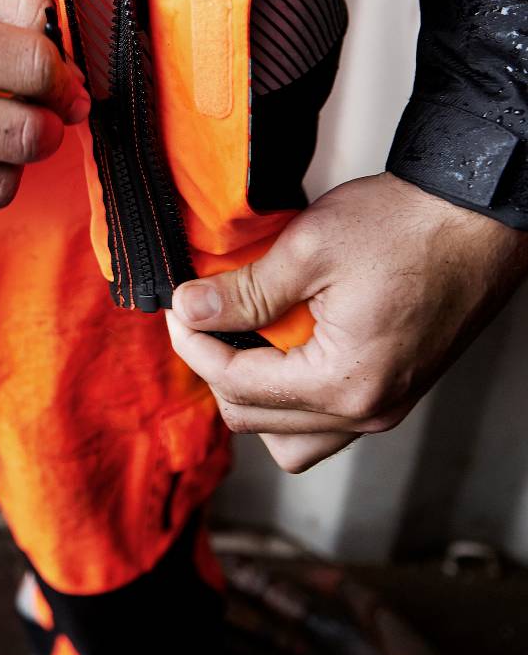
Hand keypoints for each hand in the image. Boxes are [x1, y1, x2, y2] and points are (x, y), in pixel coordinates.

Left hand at [166, 173, 527, 472]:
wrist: (476, 217)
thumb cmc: (408, 226)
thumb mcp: (309, 250)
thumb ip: (243, 291)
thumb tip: (190, 309)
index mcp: (345, 384)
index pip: (238, 386)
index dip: (193, 345)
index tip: (179, 309)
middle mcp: (368, 411)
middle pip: (256, 421)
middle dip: (216, 368)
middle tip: (200, 316)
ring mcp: (385, 406)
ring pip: (291, 437)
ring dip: (254, 394)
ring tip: (242, 338)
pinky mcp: (394, 390)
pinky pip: (325, 421)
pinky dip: (291, 394)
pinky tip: (282, 345)